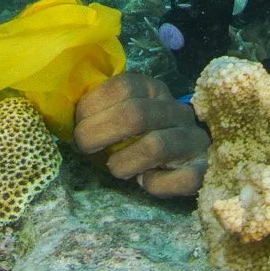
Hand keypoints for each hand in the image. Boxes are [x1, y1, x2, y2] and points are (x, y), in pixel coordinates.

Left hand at [72, 71, 208, 196]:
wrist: (187, 159)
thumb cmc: (138, 138)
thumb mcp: (120, 115)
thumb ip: (99, 111)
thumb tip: (66, 118)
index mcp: (153, 90)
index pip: (123, 86)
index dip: (93, 106)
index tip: (78, 125)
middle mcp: (176, 110)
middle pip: (134, 114)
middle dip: (99, 133)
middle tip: (85, 148)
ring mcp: (194, 139)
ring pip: (155, 146)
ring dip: (124, 162)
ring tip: (116, 168)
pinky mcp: (204, 169)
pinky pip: (180, 179)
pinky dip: (156, 184)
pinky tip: (147, 181)